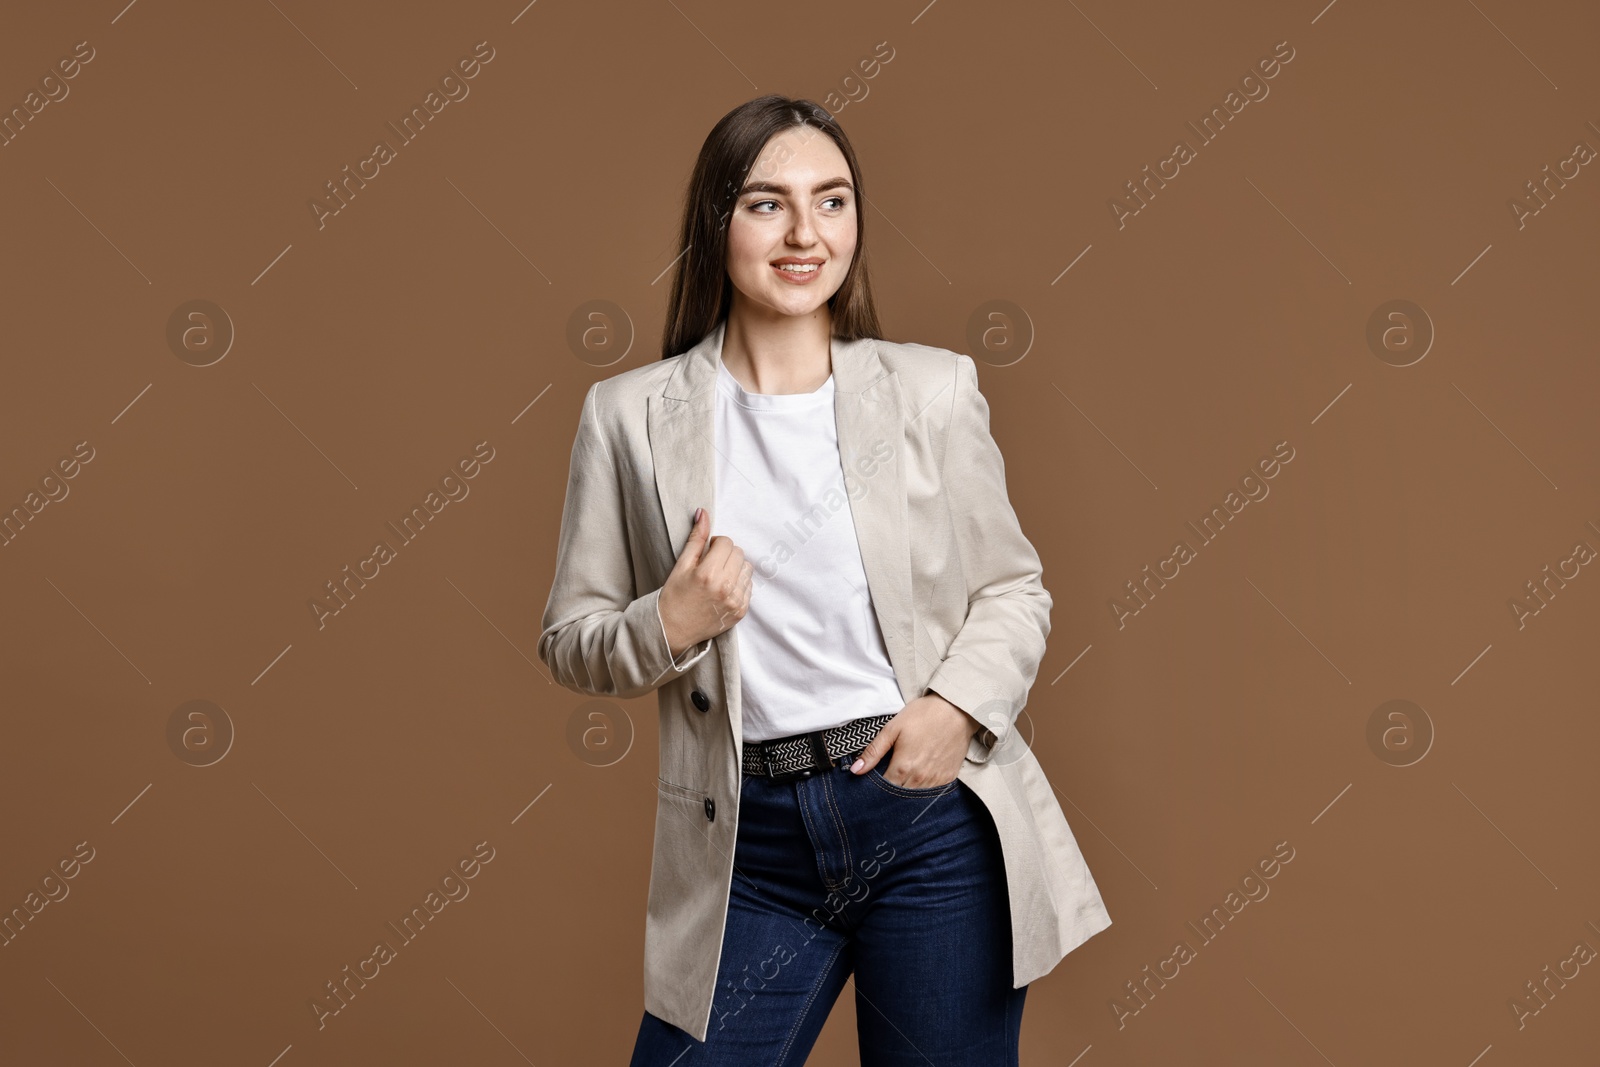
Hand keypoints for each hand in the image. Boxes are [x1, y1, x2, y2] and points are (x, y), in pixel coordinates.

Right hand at [657, 507, 753, 655]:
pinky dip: (738, 584)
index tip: (706, 553)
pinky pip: (749, 586)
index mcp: (708, 573)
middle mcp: (725, 588)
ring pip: (747, 568)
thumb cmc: (674, 596)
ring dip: (735, 568)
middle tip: (711, 564)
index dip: (716, 544)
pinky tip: (723, 590)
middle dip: (726, 554)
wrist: (673, 629)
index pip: (726, 542)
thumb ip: (696, 538)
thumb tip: (703, 512)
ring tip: (718, 577)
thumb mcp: (682, 565)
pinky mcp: (741, 611)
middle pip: (739, 553)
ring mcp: (735, 601)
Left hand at [849, 692, 980, 788]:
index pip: (884, 790)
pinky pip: (933, 793)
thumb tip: (855, 771)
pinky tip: (919, 780)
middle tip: (887, 784)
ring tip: (903, 781)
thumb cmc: (922, 715)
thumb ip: (873, 752)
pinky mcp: (949, 778)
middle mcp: (920, 778)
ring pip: (916, 799)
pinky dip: (924, 791)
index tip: (873, 784)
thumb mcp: (893, 729)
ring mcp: (936, 780)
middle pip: (900, 797)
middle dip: (891, 794)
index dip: (876, 789)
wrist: (956, 709)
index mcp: (903, 767)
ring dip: (907, 793)